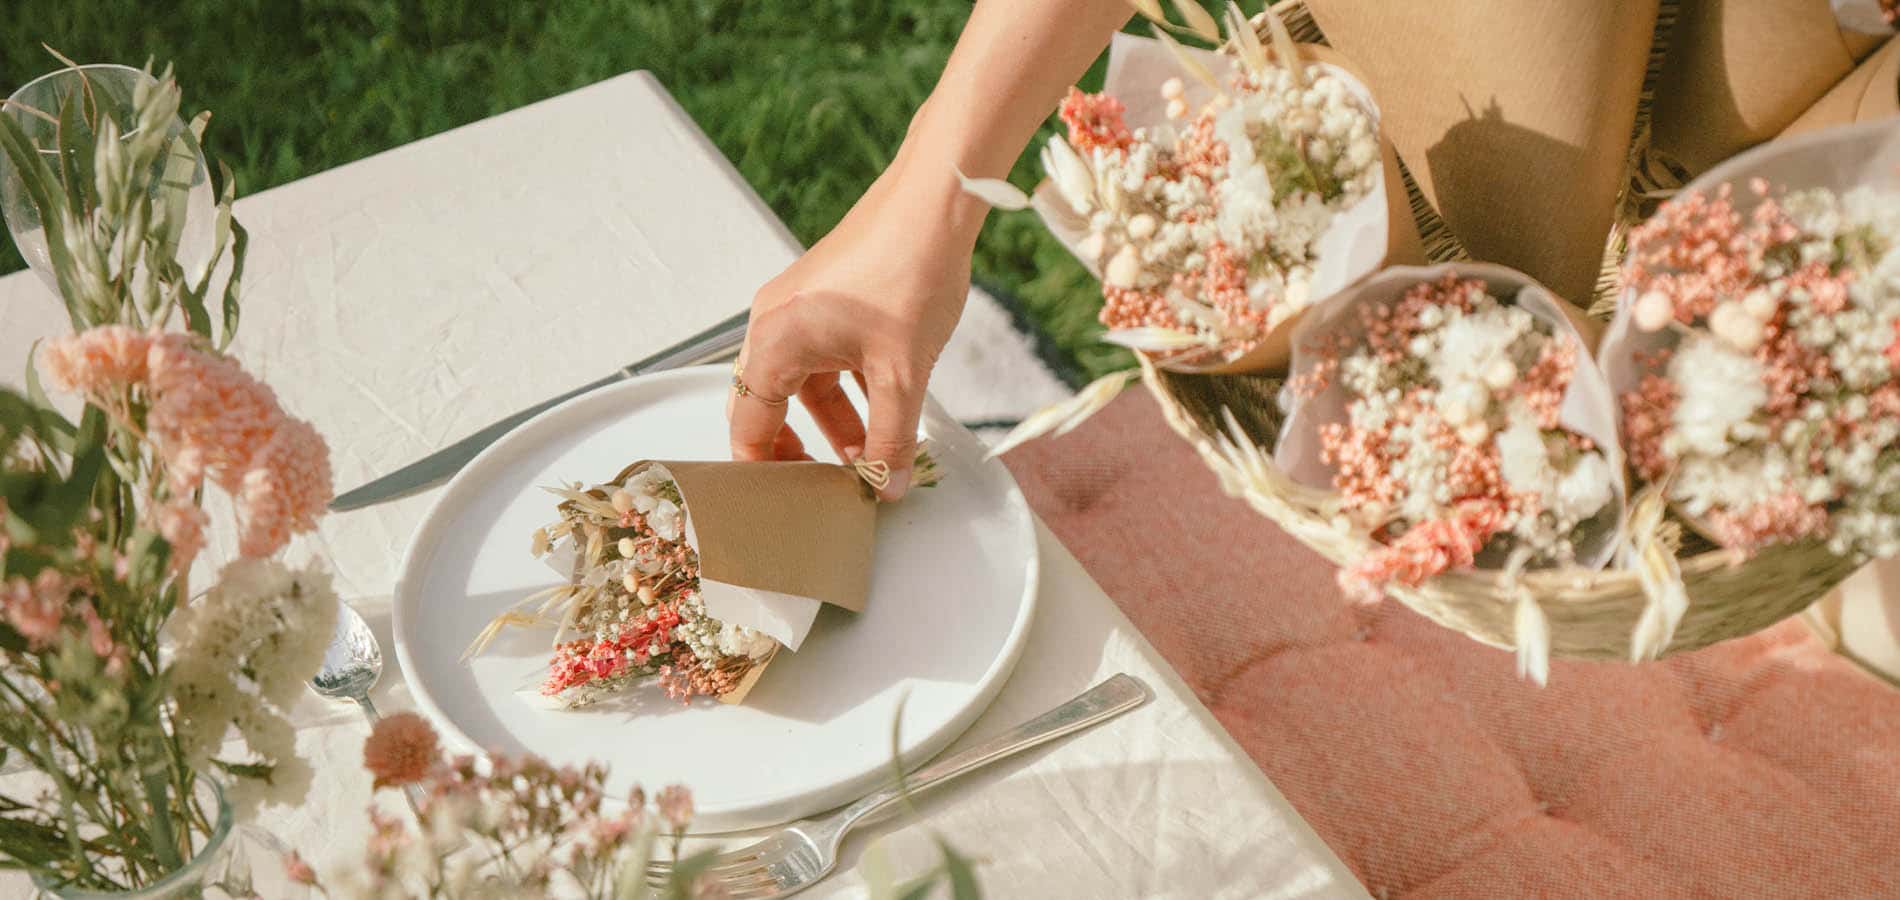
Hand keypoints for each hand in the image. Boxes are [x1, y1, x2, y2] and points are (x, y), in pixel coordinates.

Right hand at [728, 151, 985, 499]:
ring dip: (834, 423)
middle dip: (799, 450)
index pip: (748, 424)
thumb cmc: (910, 271)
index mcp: (775, 340)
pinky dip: (847, 390)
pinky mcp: (825, 299)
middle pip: (769, 405)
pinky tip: (884, 413)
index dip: (764, 470)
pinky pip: (823, 359)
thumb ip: (893, 437)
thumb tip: (887, 488)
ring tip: (868, 461)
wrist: (933, 201)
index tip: (786, 505)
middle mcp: (773, 322)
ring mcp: (798, 308)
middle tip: (825, 491)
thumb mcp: (904, 371)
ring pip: (804, 384)